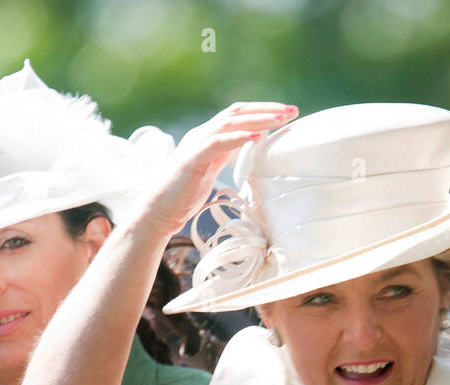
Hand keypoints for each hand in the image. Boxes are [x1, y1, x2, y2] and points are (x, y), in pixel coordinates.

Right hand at [141, 102, 297, 236]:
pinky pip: (219, 142)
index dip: (262, 111)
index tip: (286, 113)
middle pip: (237, 112)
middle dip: (266, 109)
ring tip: (281, 119)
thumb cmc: (184, 195)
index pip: (237, 115)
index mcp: (207, 137)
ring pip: (230, 122)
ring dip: (258, 119)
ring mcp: (196, 144)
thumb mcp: (210, 170)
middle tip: (291, 110)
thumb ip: (225, 157)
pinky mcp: (193, 158)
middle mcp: (202, 134)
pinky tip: (258, 137)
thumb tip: (245, 151)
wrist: (158, 210)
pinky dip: (240, 137)